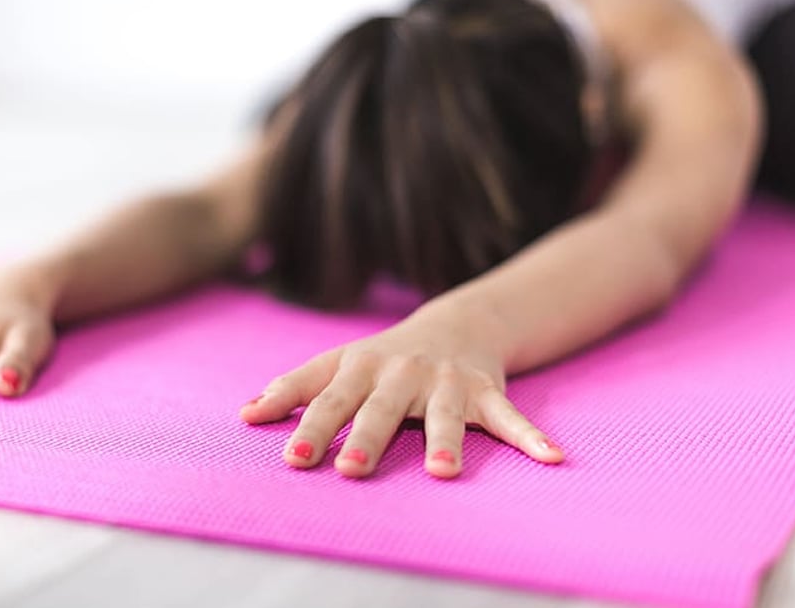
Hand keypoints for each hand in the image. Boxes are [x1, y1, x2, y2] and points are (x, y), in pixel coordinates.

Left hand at [239, 307, 563, 478]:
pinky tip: (551, 458)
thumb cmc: (382, 357)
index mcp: (361, 367)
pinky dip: (530, 436)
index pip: (330, 399)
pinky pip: (509, 416)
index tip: (292, 458)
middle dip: (365, 437)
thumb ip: (293, 388)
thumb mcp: (337, 363)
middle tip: (350, 469)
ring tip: (443, 471)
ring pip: (444, 414)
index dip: (309, 426)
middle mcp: (401, 373)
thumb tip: (244, 414)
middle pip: (381, 410)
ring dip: (445, 441)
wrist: (455, 323)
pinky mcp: (485, 390)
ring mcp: (445, 381)